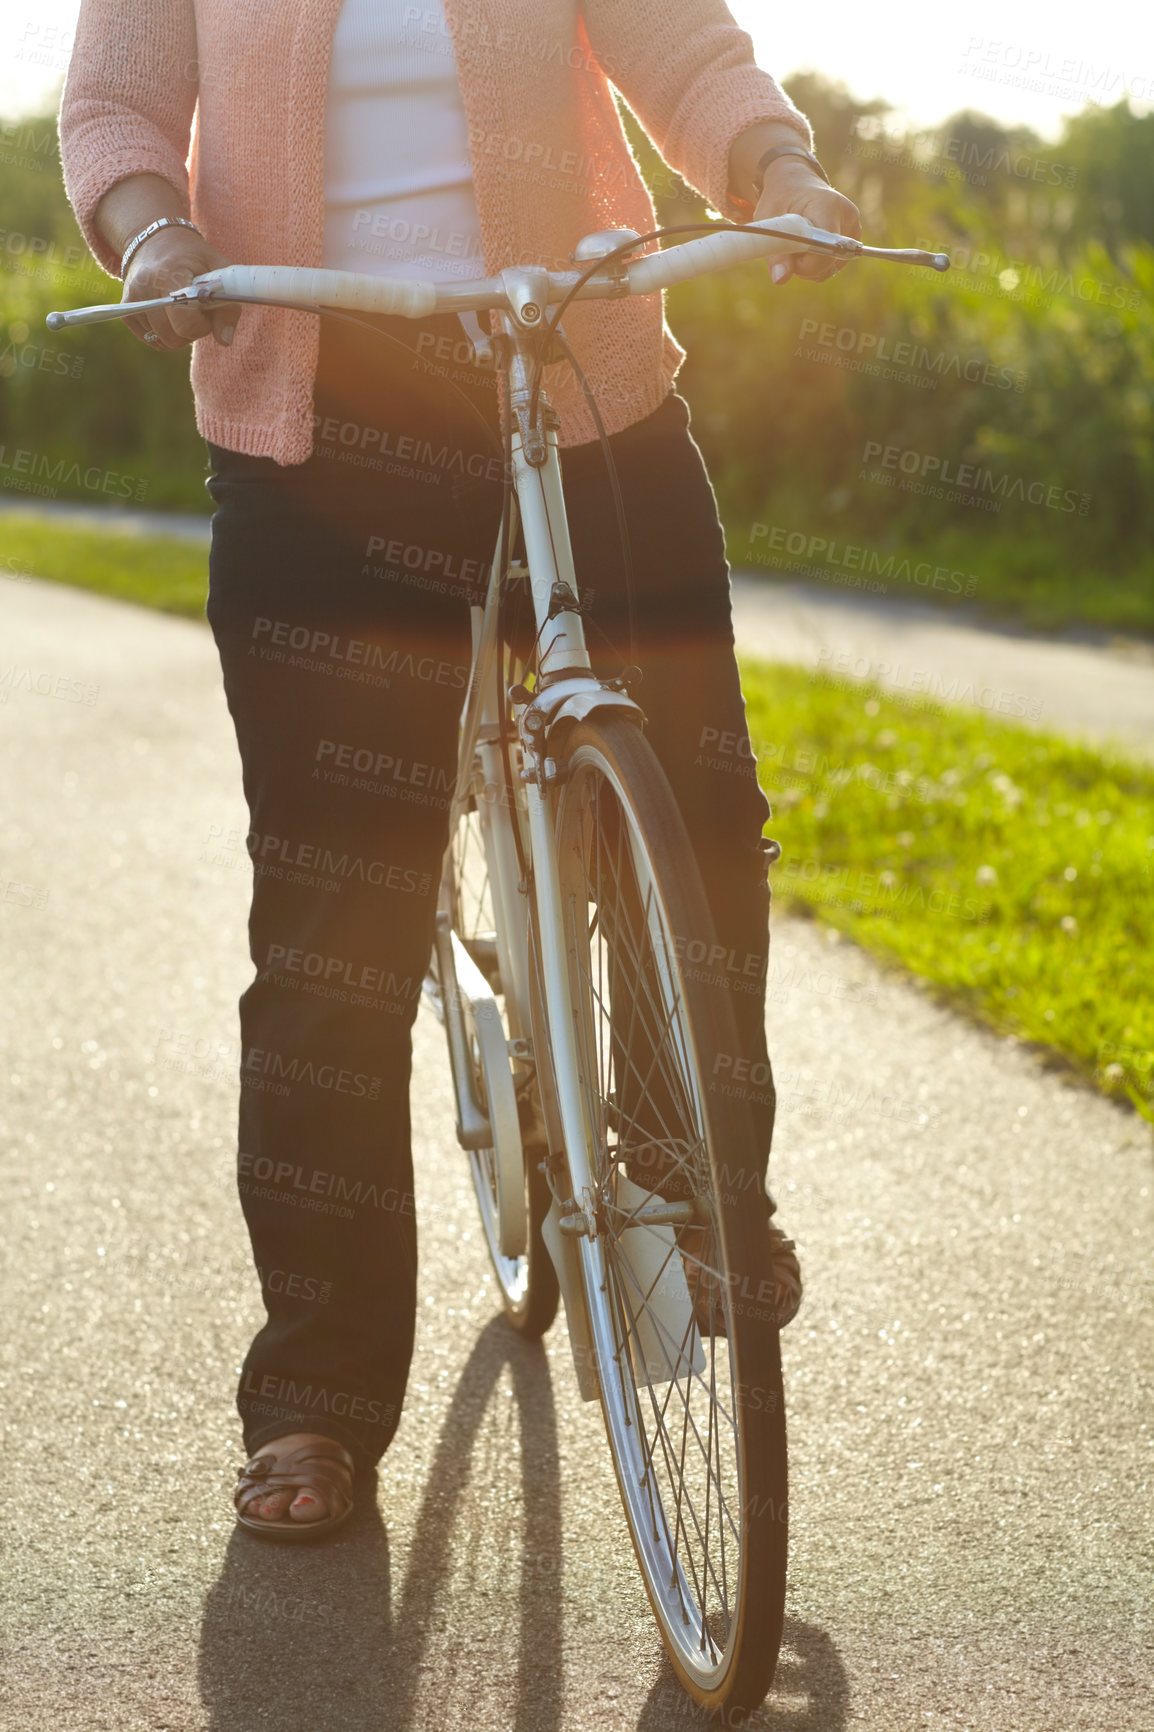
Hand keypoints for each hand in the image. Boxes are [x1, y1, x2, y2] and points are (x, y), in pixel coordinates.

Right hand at [122, 228, 237, 350]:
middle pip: (173, 337)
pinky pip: (150, 340)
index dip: (202, 326)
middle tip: (196, 312)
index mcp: (168, 275)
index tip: (206, 312)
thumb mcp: (219, 271)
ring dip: (178, 334)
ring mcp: (132, 299)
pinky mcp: (126, 309)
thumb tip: (225, 340)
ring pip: (162, 342)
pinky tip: (169, 316)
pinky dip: (164, 335)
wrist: (158, 242)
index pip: (184, 323)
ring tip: (183, 311)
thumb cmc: (195, 259)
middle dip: (191, 332)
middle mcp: (144, 287)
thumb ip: (228, 306)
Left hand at [752, 158, 860, 285]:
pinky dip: (816, 265)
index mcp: (828, 206)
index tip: (788, 255)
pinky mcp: (852, 239)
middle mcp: (848, 217)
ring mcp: (853, 229)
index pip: (826, 250)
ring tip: (797, 246)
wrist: (796, 185)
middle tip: (788, 249)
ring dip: (809, 267)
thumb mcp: (769, 220)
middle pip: (828, 263)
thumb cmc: (781, 198)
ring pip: (830, 268)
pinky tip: (807, 250)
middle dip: (804, 266)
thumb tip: (780, 279)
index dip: (804, 264)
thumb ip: (775, 250)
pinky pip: (833, 266)